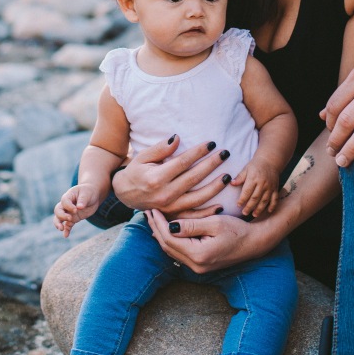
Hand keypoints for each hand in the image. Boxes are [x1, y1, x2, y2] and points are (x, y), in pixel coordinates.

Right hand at [53, 183, 99, 236]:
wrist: (92, 196)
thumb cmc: (88, 192)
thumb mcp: (87, 193)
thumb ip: (83, 200)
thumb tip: (79, 207)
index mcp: (68, 196)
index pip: (64, 201)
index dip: (69, 206)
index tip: (76, 209)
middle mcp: (66, 205)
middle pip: (58, 210)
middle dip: (61, 216)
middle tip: (69, 218)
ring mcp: (68, 212)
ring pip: (59, 218)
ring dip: (58, 223)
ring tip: (61, 229)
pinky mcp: (73, 219)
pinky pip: (67, 225)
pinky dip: (66, 230)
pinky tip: (66, 235)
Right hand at [111, 135, 227, 213]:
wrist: (125, 194)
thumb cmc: (136, 171)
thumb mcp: (143, 157)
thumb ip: (160, 149)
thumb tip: (177, 138)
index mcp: (156, 178)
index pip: (183, 163)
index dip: (198, 152)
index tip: (211, 143)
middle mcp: (164, 194)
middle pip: (193, 178)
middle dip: (211, 165)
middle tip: (225, 153)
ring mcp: (169, 207)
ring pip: (197, 198)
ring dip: (215, 187)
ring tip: (227, 176)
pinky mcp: (173, 216)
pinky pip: (193, 216)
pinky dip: (208, 213)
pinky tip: (221, 205)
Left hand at [147, 208, 275, 273]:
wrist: (254, 243)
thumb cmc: (237, 229)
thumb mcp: (215, 223)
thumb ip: (191, 225)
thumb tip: (169, 226)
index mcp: (198, 255)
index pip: (169, 238)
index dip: (158, 223)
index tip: (152, 208)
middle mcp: (195, 265)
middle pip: (167, 246)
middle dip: (156, 228)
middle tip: (147, 211)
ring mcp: (197, 268)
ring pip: (171, 250)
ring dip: (160, 234)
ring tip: (152, 218)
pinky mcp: (200, 265)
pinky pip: (179, 252)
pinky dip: (169, 240)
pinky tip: (164, 229)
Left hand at [232, 157, 280, 218]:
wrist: (270, 160)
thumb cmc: (255, 165)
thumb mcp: (246, 169)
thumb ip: (239, 177)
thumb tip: (231, 183)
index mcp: (253, 178)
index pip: (247, 191)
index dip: (242, 199)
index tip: (238, 205)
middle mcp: (262, 183)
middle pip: (255, 198)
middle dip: (249, 207)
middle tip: (244, 213)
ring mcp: (270, 187)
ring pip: (265, 200)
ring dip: (259, 209)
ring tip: (254, 214)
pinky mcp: (275, 188)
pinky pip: (275, 199)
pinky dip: (272, 206)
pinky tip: (268, 211)